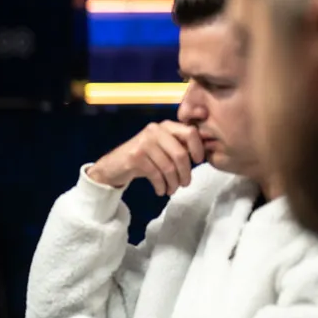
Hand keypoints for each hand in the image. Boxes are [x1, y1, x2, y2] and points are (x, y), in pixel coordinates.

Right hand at [87, 121, 205, 196]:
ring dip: (173, 183)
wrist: (114, 165)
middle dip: (186, 173)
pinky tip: (161, 190)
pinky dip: (161, 186)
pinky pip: (156, 174)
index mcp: (165, 126)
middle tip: (185, 184)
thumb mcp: (162, 147)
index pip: (190, 132)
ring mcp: (144, 143)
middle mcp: (155, 130)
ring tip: (172, 190)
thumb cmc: (143, 158)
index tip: (198, 162)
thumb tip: (203, 154)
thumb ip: (179, 146)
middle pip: (180, 154)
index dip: (198, 148)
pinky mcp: (135, 157)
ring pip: (169, 167)